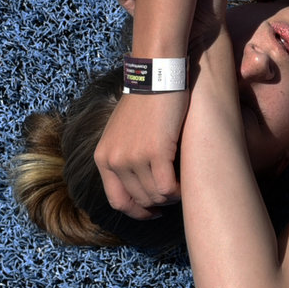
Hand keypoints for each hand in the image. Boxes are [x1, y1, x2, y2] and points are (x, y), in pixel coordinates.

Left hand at [95, 92, 182, 215]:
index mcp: (103, 158)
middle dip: (158, 203)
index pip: (117, 200)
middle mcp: (115, 160)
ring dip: (170, 197)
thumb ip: (123, 156)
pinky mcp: (156, 152)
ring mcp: (134, 158)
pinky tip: (184, 182)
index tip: (152, 211)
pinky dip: (178, 190)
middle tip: (173, 196)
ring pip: (156, 196)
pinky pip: (169, 187)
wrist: (156, 76)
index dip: (137, 212)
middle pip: (140, 200)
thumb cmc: (145, 101)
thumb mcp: (122, 132)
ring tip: (181, 187)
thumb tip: (137, 183)